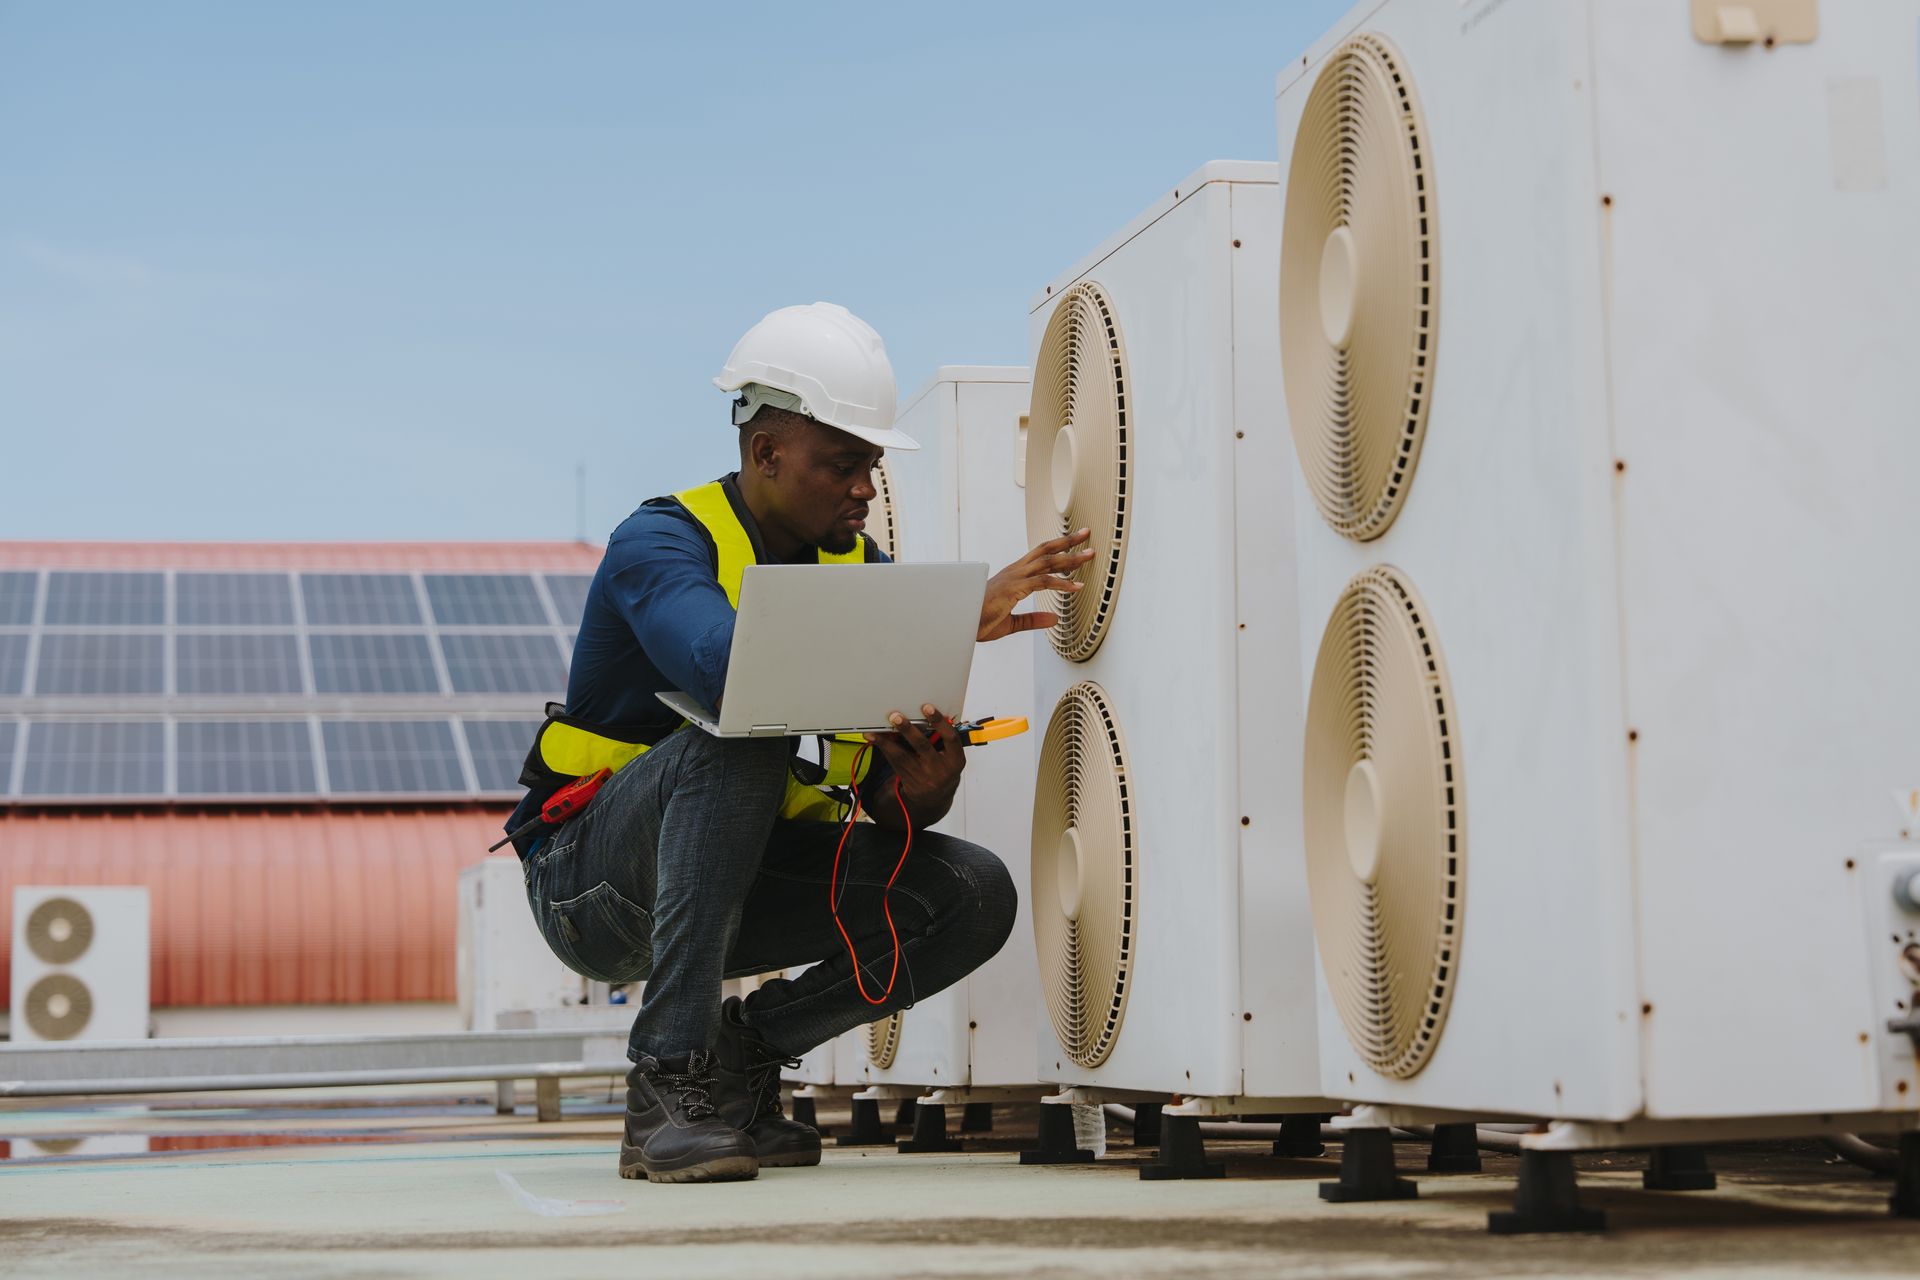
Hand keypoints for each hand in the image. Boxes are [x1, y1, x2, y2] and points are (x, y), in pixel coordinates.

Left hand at [864, 704, 965, 821]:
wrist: (936, 796)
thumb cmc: (944, 768)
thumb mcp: (951, 755)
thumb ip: (942, 738)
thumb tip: (923, 715)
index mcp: (955, 759)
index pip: (950, 738)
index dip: (939, 722)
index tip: (927, 707)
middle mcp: (940, 769)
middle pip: (922, 746)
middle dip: (908, 730)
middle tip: (896, 717)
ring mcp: (923, 777)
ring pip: (902, 757)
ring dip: (887, 742)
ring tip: (875, 730)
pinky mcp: (909, 781)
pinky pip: (895, 763)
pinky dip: (884, 749)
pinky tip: (875, 739)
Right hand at [976, 528, 1094, 641]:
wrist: (959, 623)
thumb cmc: (978, 621)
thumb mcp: (1011, 623)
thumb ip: (1033, 620)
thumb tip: (1054, 619)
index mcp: (1013, 576)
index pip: (1039, 555)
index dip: (1057, 547)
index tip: (1074, 542)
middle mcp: (1015, 572)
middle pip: (1045, 550)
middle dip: (1067, 541)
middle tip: (1086, 533)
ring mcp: (1014, 578)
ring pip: (1047, 562)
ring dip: (1070, 557)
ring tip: (1088, 555)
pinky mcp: (1013, 589)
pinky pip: (1042, 582)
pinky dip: (1061, 583)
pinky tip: (1075, 586)